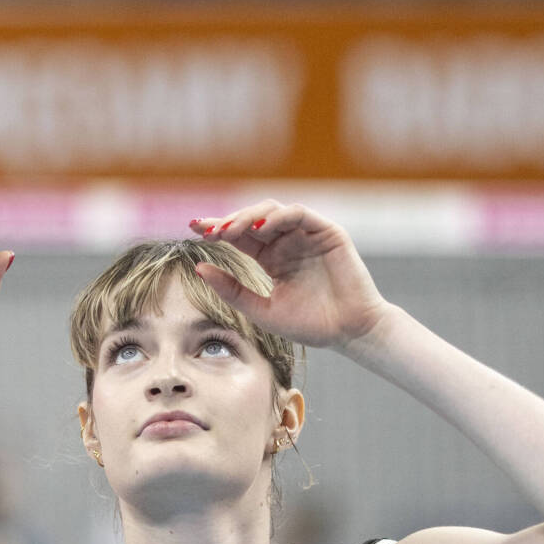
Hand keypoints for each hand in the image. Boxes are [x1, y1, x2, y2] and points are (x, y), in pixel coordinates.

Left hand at [189, 201, 391, 350]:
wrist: (349, 332)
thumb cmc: (310, 324)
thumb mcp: (262, 309)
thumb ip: (232, 290)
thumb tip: (198, 268)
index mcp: (272, 258)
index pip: (240, 236)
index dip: (217, 229)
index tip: (193, 228)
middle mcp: (287, 242)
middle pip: (252, 219)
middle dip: (228, 221)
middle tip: (207, 231)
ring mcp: (307, 235)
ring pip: (273, 211)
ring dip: (249, 217)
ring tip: (230, 231)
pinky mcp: (327, 232)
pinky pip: (299, 214)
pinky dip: (278, 217)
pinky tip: (260, 231)